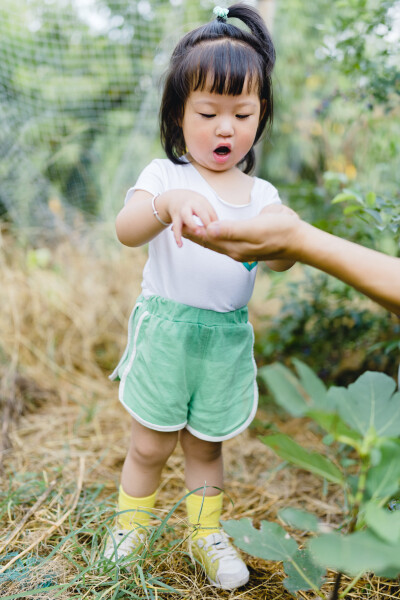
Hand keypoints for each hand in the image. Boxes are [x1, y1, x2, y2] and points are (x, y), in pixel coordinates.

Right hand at [159, 190, 217, 246]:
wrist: (175, 197)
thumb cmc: (193, 203)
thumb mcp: (203, 205)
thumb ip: (210, 215)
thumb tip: (219, 228)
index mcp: (201, 201)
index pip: (210, 210)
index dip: (214, 220)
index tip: (218, 229)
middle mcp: (191, 204)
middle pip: (200, 210)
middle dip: (205, 219)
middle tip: (210, 229)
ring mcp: (182, 210)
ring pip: (186, 217)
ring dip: (192, 225)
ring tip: (197, 233)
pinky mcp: (175, 217)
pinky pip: (176, 228)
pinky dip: (177, 236)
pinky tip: (180, 245)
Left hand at [182, 209, 302, 261]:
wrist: (299, 240)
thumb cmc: (279, 230)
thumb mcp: (254, 228)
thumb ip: (231, 230)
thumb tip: (209, 230)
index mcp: (234, 246)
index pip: (207, 238)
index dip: (193, 231)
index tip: (179, 222)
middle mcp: (236, 250)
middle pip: (209, 242)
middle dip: (194, 234)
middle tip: (178, 225)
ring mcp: (242, 250)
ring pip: (217, 243)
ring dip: (203, 236)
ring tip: (190, 230)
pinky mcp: (249, 246)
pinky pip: (226, 242)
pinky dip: (215, 237)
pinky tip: (214, 234)